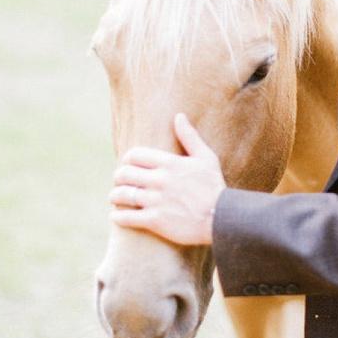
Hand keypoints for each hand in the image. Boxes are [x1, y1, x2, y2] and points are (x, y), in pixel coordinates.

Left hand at [109, 113, 225, 245]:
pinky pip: (127, 217)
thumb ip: (190, 137)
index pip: (134, 155)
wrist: (223, 218)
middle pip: (124, 174)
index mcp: (169, 163)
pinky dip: (118, 217)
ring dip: (115, 196)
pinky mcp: (156, 221)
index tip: (127, 166)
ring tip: (115, 198)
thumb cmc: (214, 187)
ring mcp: (157, 201)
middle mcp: (160, 180)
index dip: (127, 160)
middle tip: (119, 182)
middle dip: (118, 178)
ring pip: (123, 195)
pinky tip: (116, 216)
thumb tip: (179, 116)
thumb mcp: (206, 158)